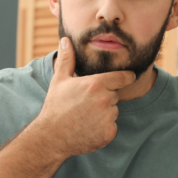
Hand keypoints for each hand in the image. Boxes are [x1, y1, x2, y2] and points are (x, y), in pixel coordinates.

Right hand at [33, 37, 135, 158]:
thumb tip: (66, 40)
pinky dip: (104, 128)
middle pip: (115, 94)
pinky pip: (112, 127)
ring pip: (114, 111)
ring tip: (85, 116)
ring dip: (105, 113)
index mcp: (96, 84)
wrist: (51, 136)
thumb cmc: (55, 106)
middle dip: (105, 97)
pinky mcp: (109, 133)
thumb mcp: (59, 80)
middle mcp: (105, 100)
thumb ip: (67, 59)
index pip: (124, 77)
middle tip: (86, 103)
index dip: (125, 77)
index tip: (126, 78)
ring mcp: (108, 117)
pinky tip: (88, 127)